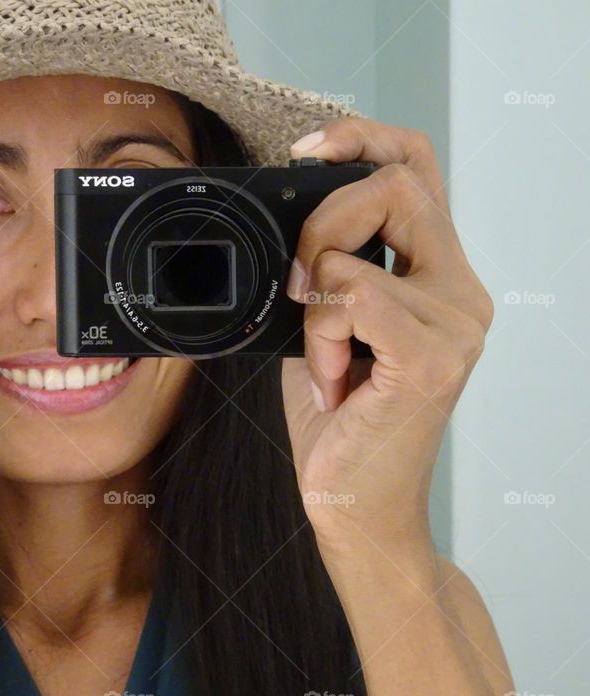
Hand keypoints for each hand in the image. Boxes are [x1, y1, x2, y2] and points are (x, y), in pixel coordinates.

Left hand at [281, 118, 493, 553]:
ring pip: (356, 251)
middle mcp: (460, 290)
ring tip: (322, 359)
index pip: (417, 167)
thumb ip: (327, 268)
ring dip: (313, 303)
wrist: (355, 506)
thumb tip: (289, 216)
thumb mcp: (325, 326)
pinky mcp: (432, 357)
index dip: (362, 137)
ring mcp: (455, 322)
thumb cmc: (340, 420)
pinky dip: (320, 335)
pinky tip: (331, 382)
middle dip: (322, 218)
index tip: (303, 152)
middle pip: (397, 181)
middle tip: (299, 283)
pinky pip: (352, 299)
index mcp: (437, 275)